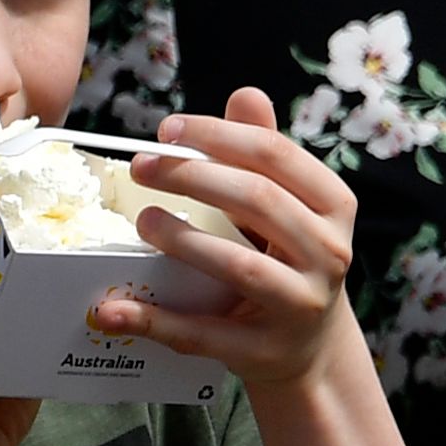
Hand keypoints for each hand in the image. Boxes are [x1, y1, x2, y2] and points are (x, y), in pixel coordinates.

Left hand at [108, 89, 369, 403]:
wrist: (311, 347)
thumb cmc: (289, 258)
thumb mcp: (289, 205)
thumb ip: (265, 154)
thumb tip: (245, 94)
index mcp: (335, 206)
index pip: (276, 155)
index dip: (218, 137)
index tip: (166, 130)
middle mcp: (329, 252)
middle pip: (257, 200)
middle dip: (192, 176)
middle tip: (141, 166)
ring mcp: (301, 304)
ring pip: (239, 265)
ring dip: (182, 240)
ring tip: (141, 221)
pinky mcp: (265, 351)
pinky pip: (203, 334)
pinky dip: (153, 322)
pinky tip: (111, 309)